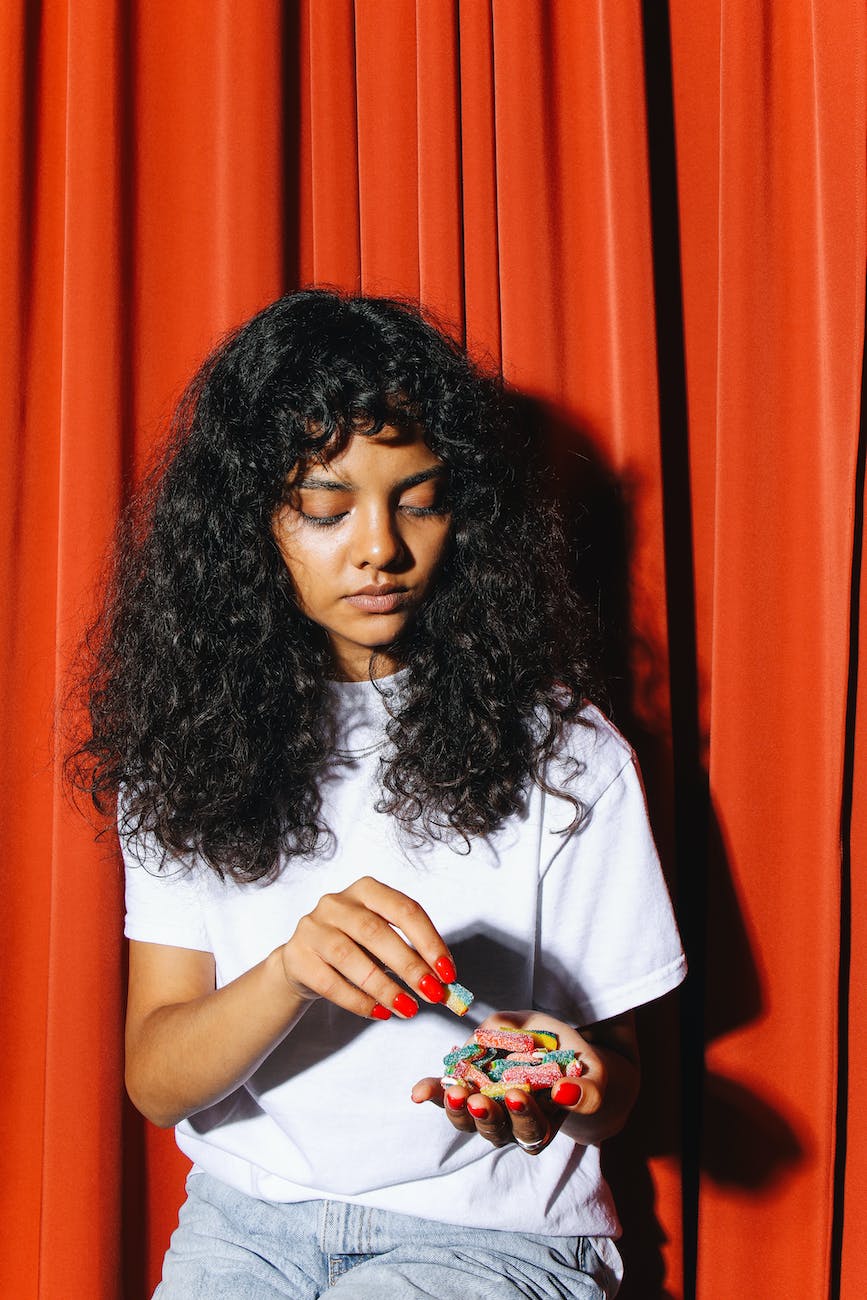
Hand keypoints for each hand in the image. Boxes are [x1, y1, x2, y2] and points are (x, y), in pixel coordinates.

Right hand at [278, 875, 456, 1021]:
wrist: (303, 961)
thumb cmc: (355, 948)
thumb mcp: (383, 943)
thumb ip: (413, 958)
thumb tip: (446, 986)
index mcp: (367, 890)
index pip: (404, 909)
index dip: (429, 941)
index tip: (448, 973)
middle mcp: (337, 902)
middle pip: (376, 931)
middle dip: (409, 965)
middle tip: (433, 994)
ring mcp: (313, 927)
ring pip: (350, 957)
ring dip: (385, 987)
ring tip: (408, 1009)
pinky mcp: (297, 957)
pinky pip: (330, 982)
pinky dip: (359, 1001)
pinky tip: (380, 1013)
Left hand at [411, 1011, 610, 1154]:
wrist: (564, 1055)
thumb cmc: (579, 1065)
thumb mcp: (593, 1072)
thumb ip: (584, 1087)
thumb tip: (561, 1092)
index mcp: (545, 1124)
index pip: (533, 1131)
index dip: (525, 1116)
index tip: (520, 1096)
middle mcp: (513, 1126)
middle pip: (496, 1132)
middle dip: (487, 1116)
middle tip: (480, 1101)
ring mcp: (488, 1110)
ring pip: (469, 1121)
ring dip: (457, 1109)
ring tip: (453, 1093)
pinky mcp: (469, 1090)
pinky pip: (448, 1097)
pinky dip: (433, 1093)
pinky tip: (418, 1091)